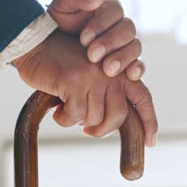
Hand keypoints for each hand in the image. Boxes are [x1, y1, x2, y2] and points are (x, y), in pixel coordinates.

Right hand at [13, 30, 157, 146]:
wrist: (36, 43)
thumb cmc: (60, 63)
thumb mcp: (89, 75)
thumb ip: (103, 93)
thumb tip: (108, 125)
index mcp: (119, 70)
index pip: (142, 97)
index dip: (149, 121)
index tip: (150, 143)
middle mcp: (110, 72)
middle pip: (119, 116)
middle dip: (103, 130)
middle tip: (88, 131)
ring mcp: (93, 76)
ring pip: (95, 118)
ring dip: (77, 121)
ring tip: (65, 110)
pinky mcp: (74, 82)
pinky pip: (75, 116)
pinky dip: (63, 119)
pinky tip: (56, 110)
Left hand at [48, 0, 143, 80]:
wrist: (53, 40)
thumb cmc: (59, 19)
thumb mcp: (62, 3)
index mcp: (107, 6)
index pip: (114, 11)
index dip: (101, 25)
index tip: (83, 39)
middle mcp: (119, 24)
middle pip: (127, 29)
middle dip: (110, 43)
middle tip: (92, 56)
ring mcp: (124, 43)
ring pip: (135, 47)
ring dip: (123, 58)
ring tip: (107, 70)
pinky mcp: (125, 61)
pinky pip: (139, 63)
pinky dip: (138, 69)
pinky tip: (131, 75)